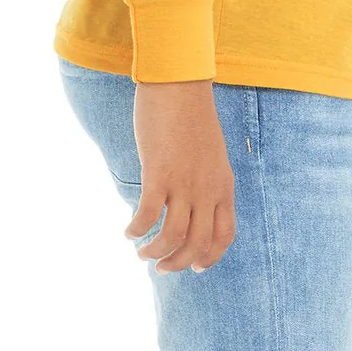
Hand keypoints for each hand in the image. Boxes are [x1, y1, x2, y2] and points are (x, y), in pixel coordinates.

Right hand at [125, 79, 235, 275]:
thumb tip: (192, 200)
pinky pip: (148, 216)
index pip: (224, 236)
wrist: (179, 83)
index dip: (209, 258)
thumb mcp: (210, 152)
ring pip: (172, 237)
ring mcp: (184, 182)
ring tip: (141, 252)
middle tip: (160, 267)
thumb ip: (206, 178)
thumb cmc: (191, 114)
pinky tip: (128, 231)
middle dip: (178, 263)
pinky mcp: (159, 173)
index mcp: (223, 184)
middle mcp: (207, 188)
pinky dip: (136, 230)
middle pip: (197, 245)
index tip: (194, 267)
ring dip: (155, 252)